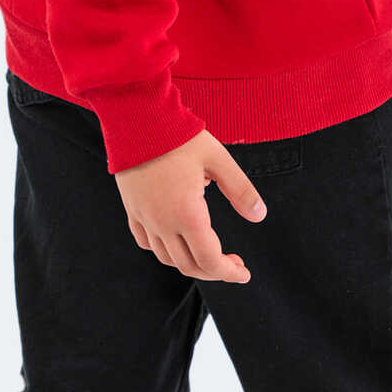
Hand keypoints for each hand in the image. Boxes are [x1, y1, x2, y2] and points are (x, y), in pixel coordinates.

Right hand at [114, 128, 267, 283]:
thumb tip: (259, 216)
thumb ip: (240, 189)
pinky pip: (146, 242)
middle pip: (189, 265)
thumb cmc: (178, 136)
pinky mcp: (132, 209)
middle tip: (233, 263)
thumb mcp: (218, 158)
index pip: (210, 260)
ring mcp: (144, 218)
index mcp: (186, 214)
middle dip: (214, 271)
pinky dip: (164, 250)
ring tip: (208, 252)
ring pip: (167, 258)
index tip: (244, 273)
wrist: (137, 118)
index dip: (229, 272)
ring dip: (191, 262)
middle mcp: (162, 223)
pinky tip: (175, 240)